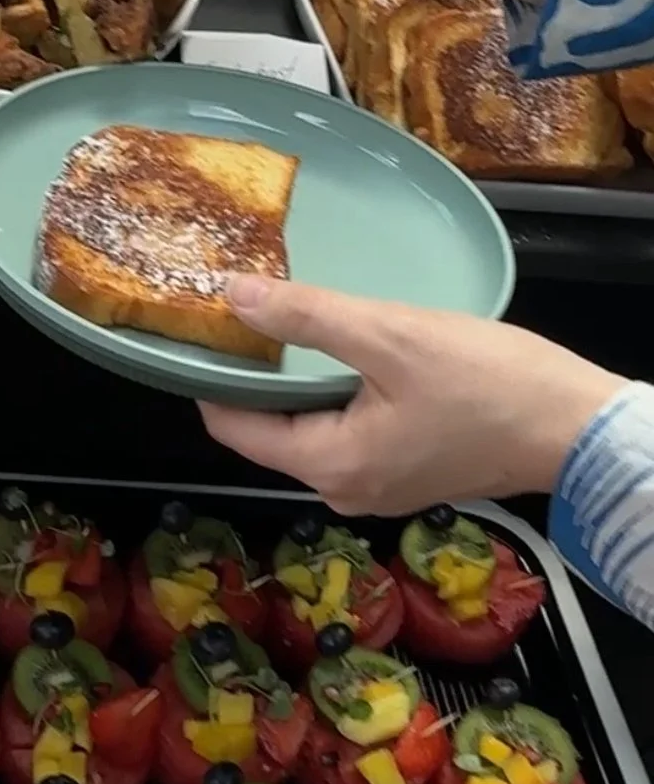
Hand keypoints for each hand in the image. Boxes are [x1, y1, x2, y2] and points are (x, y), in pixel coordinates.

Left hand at [197, 276, 624, 512]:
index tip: (205, 326)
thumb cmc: (490, 383)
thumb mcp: (392, 336)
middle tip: (250, 313)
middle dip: (256, 377)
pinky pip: (349, 435)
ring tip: (295, 326)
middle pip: (269, 430)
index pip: (232, 428)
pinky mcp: (406, 475)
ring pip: (311, 431)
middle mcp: (343, 489)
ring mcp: (376, 488)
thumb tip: (234, 294)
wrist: (577, 427)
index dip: (212, 376)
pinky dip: (338, 398)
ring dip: (300, 385)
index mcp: (329, 465)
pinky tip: (349, 355)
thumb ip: (307, 317)